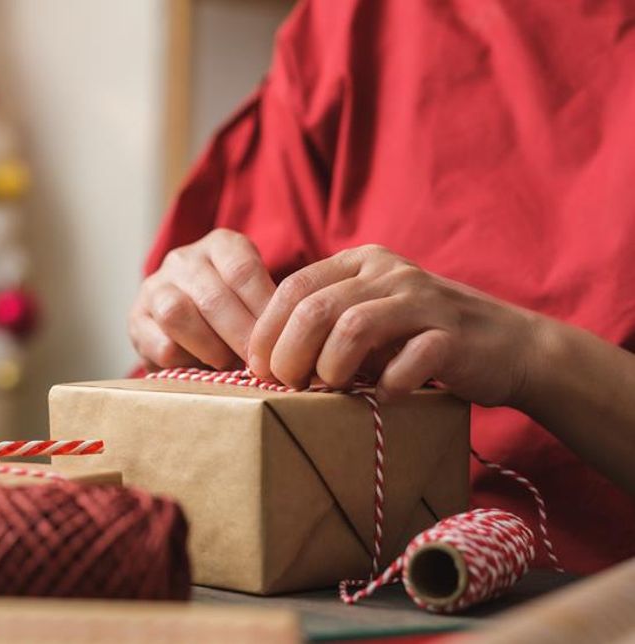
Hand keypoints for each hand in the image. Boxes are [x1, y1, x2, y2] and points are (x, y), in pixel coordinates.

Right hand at [129, 229, 275, 369]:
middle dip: (241, 336)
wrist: (188, 328)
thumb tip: (291, 339)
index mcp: (220, 245)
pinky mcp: (136, 320)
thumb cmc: (235, 313)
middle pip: (212, 297)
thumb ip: (271, 310)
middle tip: (261, 364)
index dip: (263, 310)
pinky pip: (159, 342)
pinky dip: (184, 360)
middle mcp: (183, 259)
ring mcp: (155, 287)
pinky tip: (201, 367)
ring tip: (230, 366)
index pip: (242, 270)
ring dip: (210, 347)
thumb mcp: (256, 298)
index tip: (279, 340)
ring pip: (177, 314)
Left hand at [247, 244, 540, 405]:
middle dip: (290, 353)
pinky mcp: (453, 336)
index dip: (266, 330)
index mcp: (361, 263)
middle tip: (288, 385)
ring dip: (331, 367)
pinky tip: (384, 397)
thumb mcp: (371, 315)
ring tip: (330, 390)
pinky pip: (408, 360)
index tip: (259, 368)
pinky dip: (388, 385)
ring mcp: (423, 301)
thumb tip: (266, 359)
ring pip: (353, 328)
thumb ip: (326, 322)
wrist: (509, 346)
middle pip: (314, 308)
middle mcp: (389, 273)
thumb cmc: (423, 338)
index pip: (293, 287)